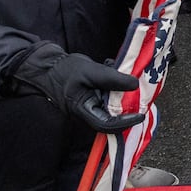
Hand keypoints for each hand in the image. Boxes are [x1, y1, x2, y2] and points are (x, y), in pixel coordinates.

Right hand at [11, 43, 142, 132]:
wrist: (50, 66)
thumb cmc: (65, 71)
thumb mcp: (91, 71)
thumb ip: (112, 78)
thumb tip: (135, 85)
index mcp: (84, 110)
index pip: (107, 124)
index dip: (125, 122)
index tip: (140, 114)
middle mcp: (90, 111)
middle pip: (114, 115)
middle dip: (129, 104)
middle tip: (141, 92)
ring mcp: (93, 103)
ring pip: (114, 102)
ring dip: (123, 89)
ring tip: (124, 72)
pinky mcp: (96, 95)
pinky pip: (111, 93)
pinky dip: (116, 81)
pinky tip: (112, 66)